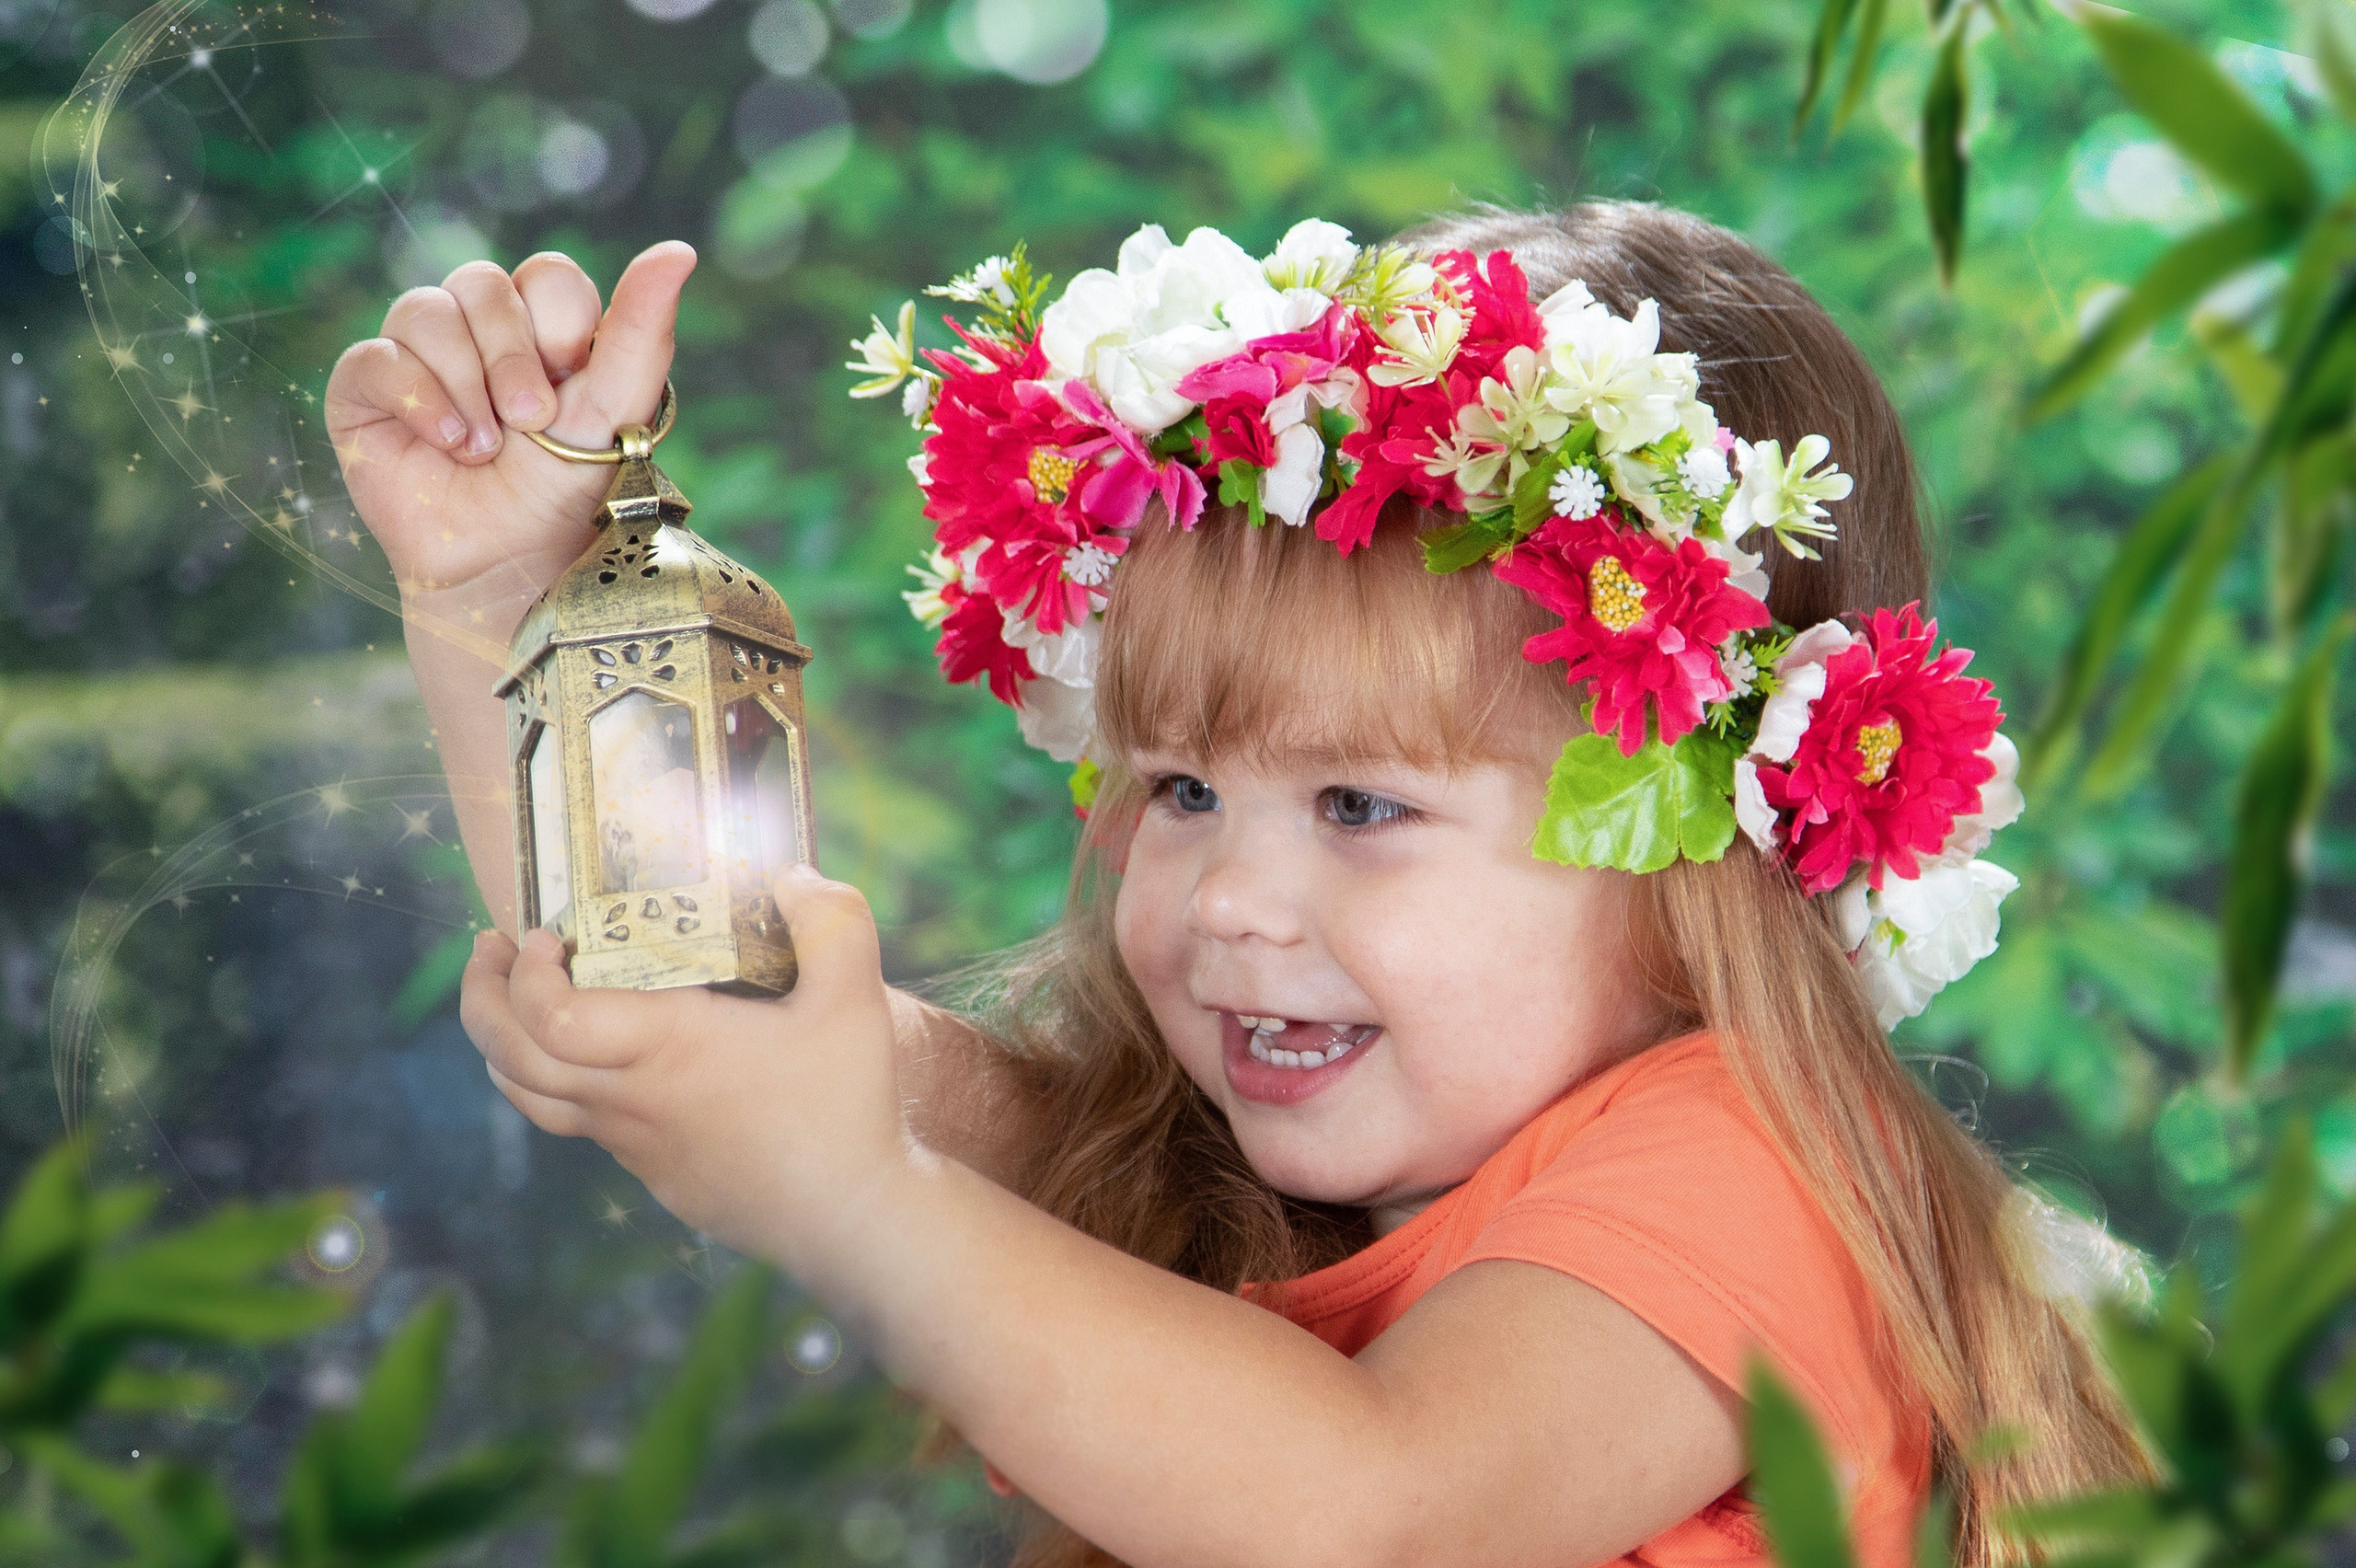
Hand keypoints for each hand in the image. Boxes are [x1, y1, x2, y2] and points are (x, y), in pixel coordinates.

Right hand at [326, 241, 695, 601]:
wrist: (509, 563)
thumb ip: (643, 330)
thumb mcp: (615, 409)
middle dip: (513, 355)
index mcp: (541, 325)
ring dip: (467, 384)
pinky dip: (419, 399)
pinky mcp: (368, 387)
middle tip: (533, 422)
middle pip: (482, 282)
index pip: (546, 275)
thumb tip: (680, 250)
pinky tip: (448, 444)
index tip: (575, 383)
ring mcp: (418, 353)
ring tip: (485, 449)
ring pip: (425, 311)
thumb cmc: (566, 488)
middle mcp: (477, 328)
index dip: (561, 324)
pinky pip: (377, 356)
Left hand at [460, 864, 907, 1268]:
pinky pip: (582, 1125)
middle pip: (510, 1057)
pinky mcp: (656, 1174)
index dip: (525, 973)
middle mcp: (632, 1099)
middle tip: (491, 949)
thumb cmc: (847, 1108)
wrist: (853, 1219)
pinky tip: (605, 1060)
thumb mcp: (856, 999)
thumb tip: (792, 874)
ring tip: (514, 1002)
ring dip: (505, 1043)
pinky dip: (559, 1082)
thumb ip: (831, 922)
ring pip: (531, 1098)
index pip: (547, 1016)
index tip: (548, 935)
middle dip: (482, 996)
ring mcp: (636, 1144)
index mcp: (665, 1050)